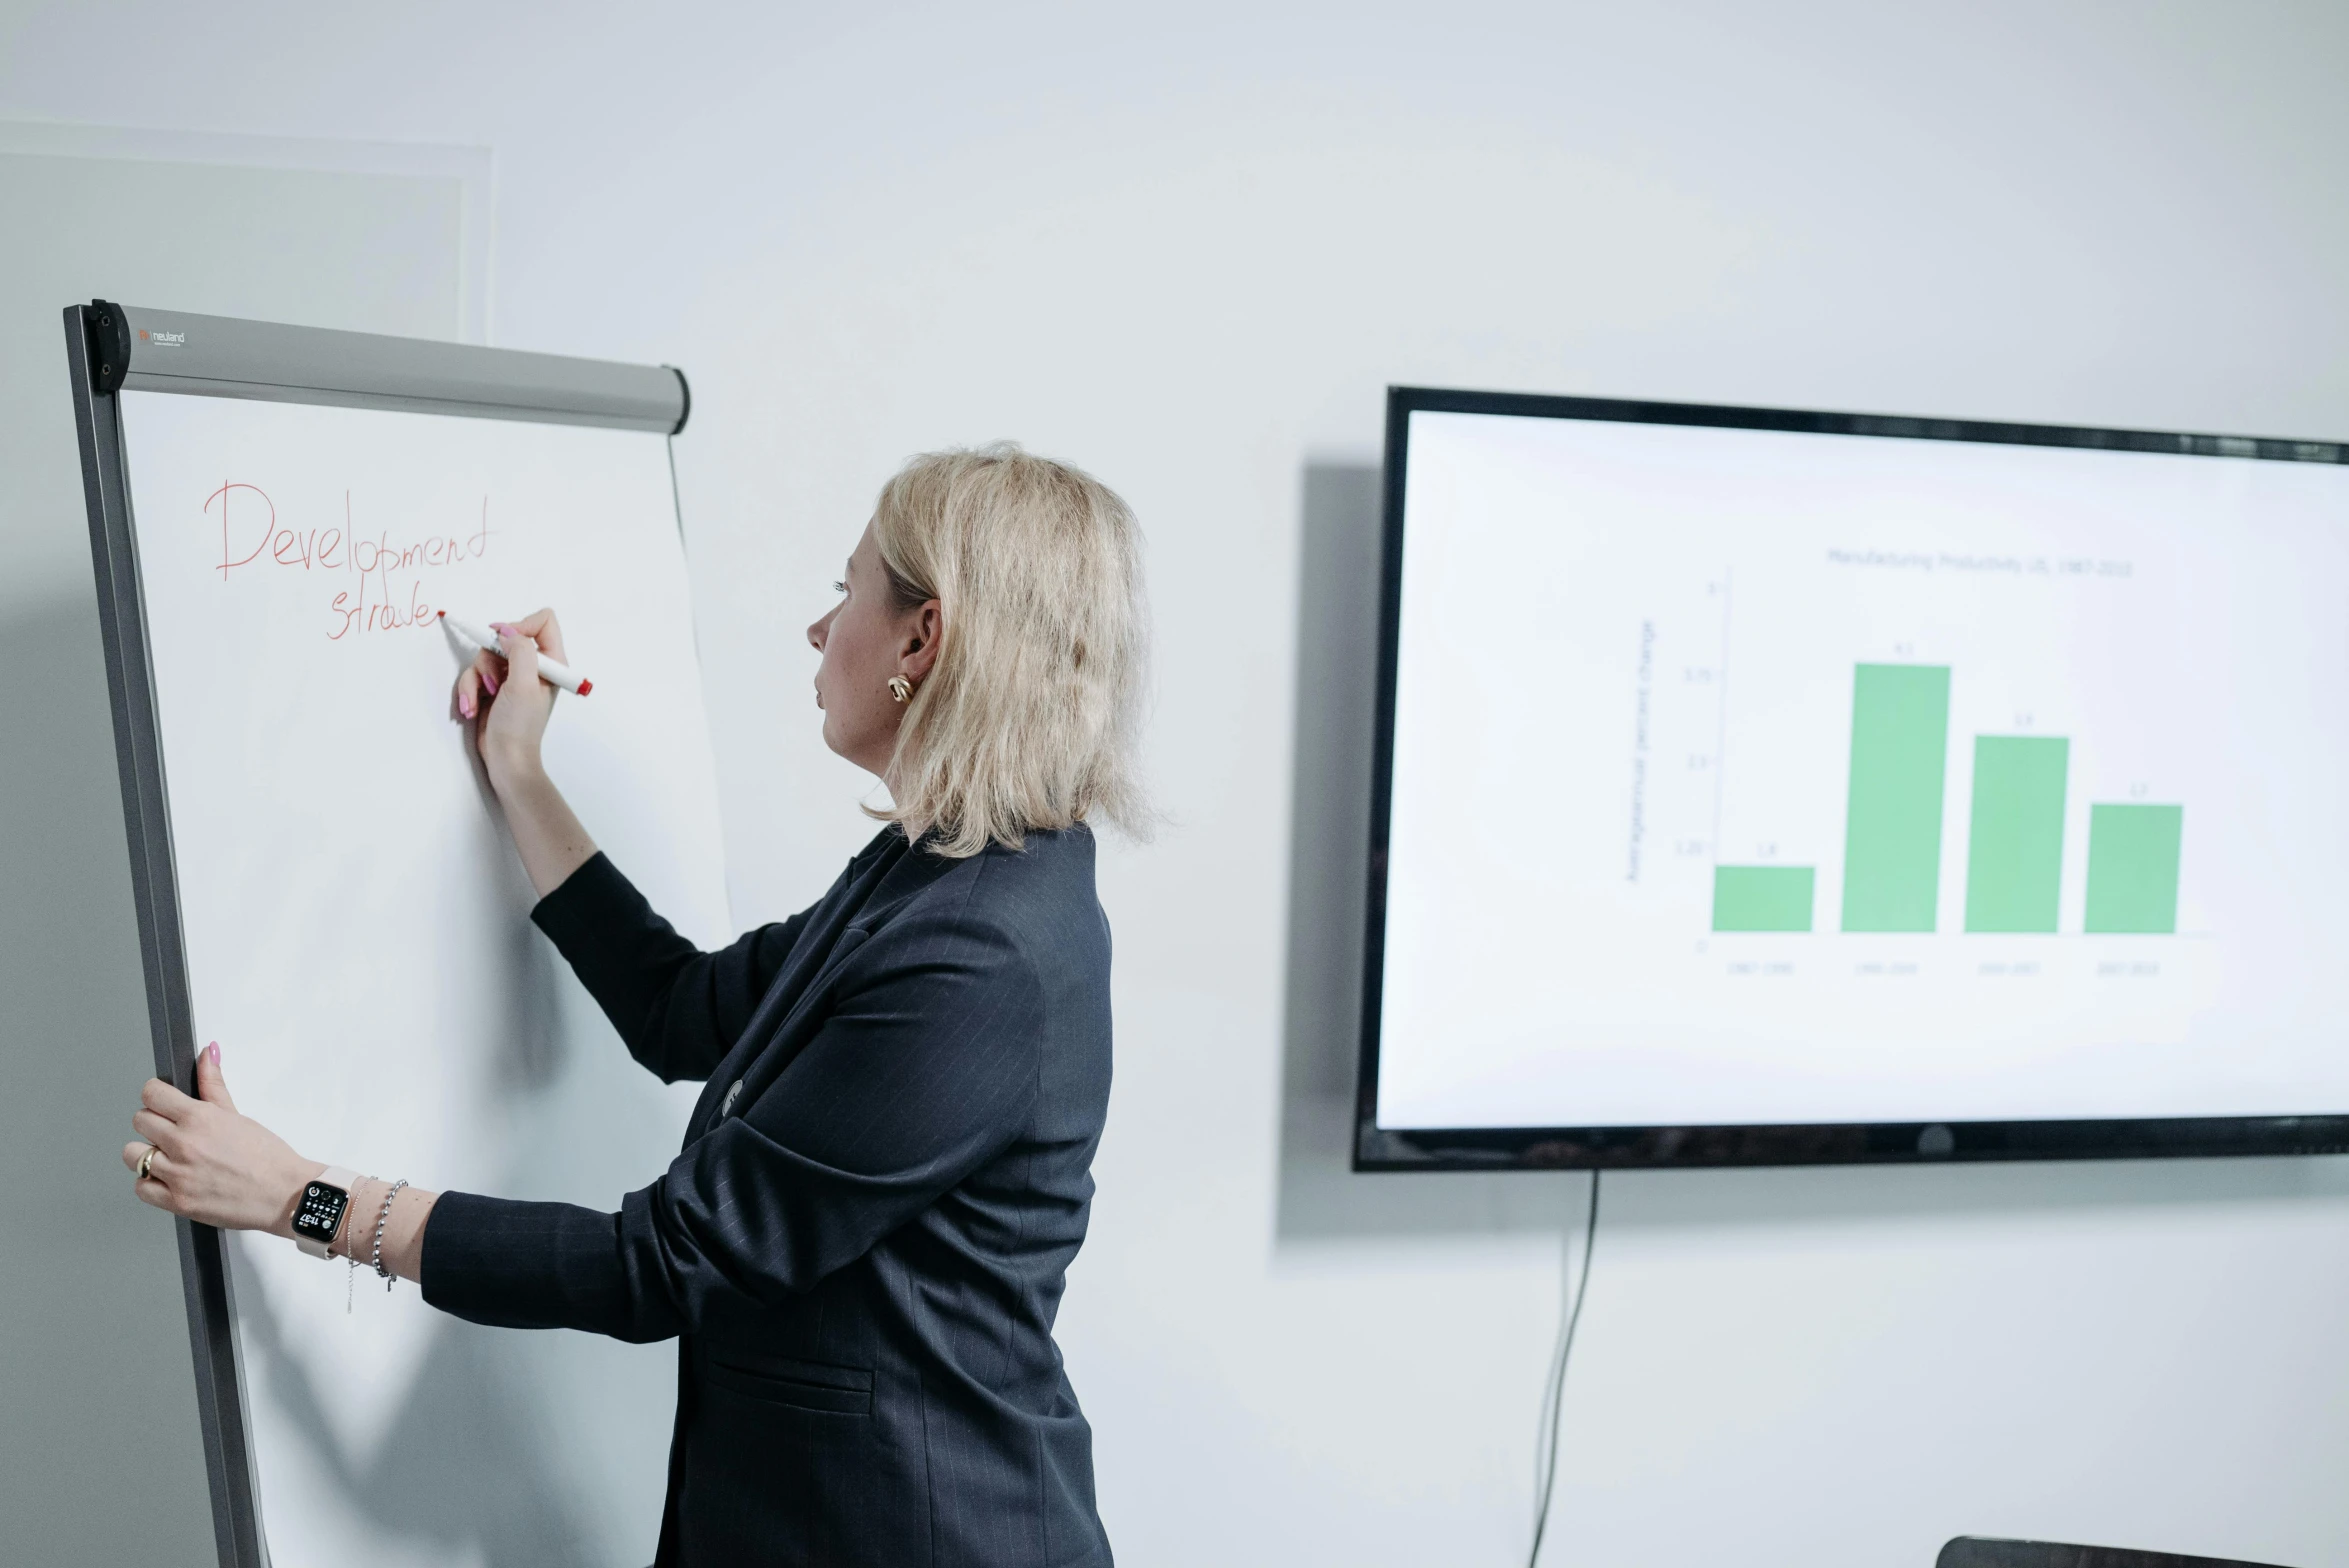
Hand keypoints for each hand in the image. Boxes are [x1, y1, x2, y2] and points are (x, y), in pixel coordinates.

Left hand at [123, 1042, 316, 1236]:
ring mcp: (178, 1175)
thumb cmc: (267, 1158)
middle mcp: (184, 1144)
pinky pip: (141, 1187)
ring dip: (148, 1154)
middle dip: (153, 1123)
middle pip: (139, 1121)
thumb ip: (214, 1085)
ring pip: (132, 1155)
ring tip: (169, 1157)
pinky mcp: (176, 1201)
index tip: (162, 1101)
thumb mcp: (238, 1115)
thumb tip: (208, 1054)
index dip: (156, 1095)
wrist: (284, 1194)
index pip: (151, 1094)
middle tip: (171, 1130)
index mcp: (199, 1118)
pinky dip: (150, 1183)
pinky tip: (169, 1178)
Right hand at [457, 607, 567, 788]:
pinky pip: (474, 673)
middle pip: (505, 636)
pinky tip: (472, 708)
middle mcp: (533, 665)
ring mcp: (511, 675)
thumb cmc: (520, 726)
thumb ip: (519, 651)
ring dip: (477, 679)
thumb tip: (507, 630)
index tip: (505, 643)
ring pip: (485, 655)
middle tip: (494, 684)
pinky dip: (469, 690)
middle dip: (491, 659)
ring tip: (482, 700)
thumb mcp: (524, 685)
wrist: (506, 758)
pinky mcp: (493, 686)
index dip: (521, 625)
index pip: (543, 621)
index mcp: (552, 662)